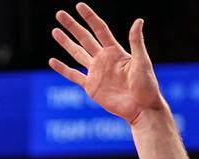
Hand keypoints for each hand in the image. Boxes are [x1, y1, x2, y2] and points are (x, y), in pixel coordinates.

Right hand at [49, 3, 164, 124]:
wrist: (142, 108)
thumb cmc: (146, 85)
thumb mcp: (142, 61)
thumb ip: (136, 42)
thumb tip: (139, 20)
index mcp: (115, 51)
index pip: (99, 30)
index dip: (89, 17)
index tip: (79, 6)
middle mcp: (103, 59)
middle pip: (84, 38)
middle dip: (72, 26)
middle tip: (60, 14)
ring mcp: (96, 73)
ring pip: (77, 53)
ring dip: (66, 43)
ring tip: (55, 31)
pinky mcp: (91, 87)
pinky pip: (73, 76)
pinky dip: (63, 69)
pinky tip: (52, 61)